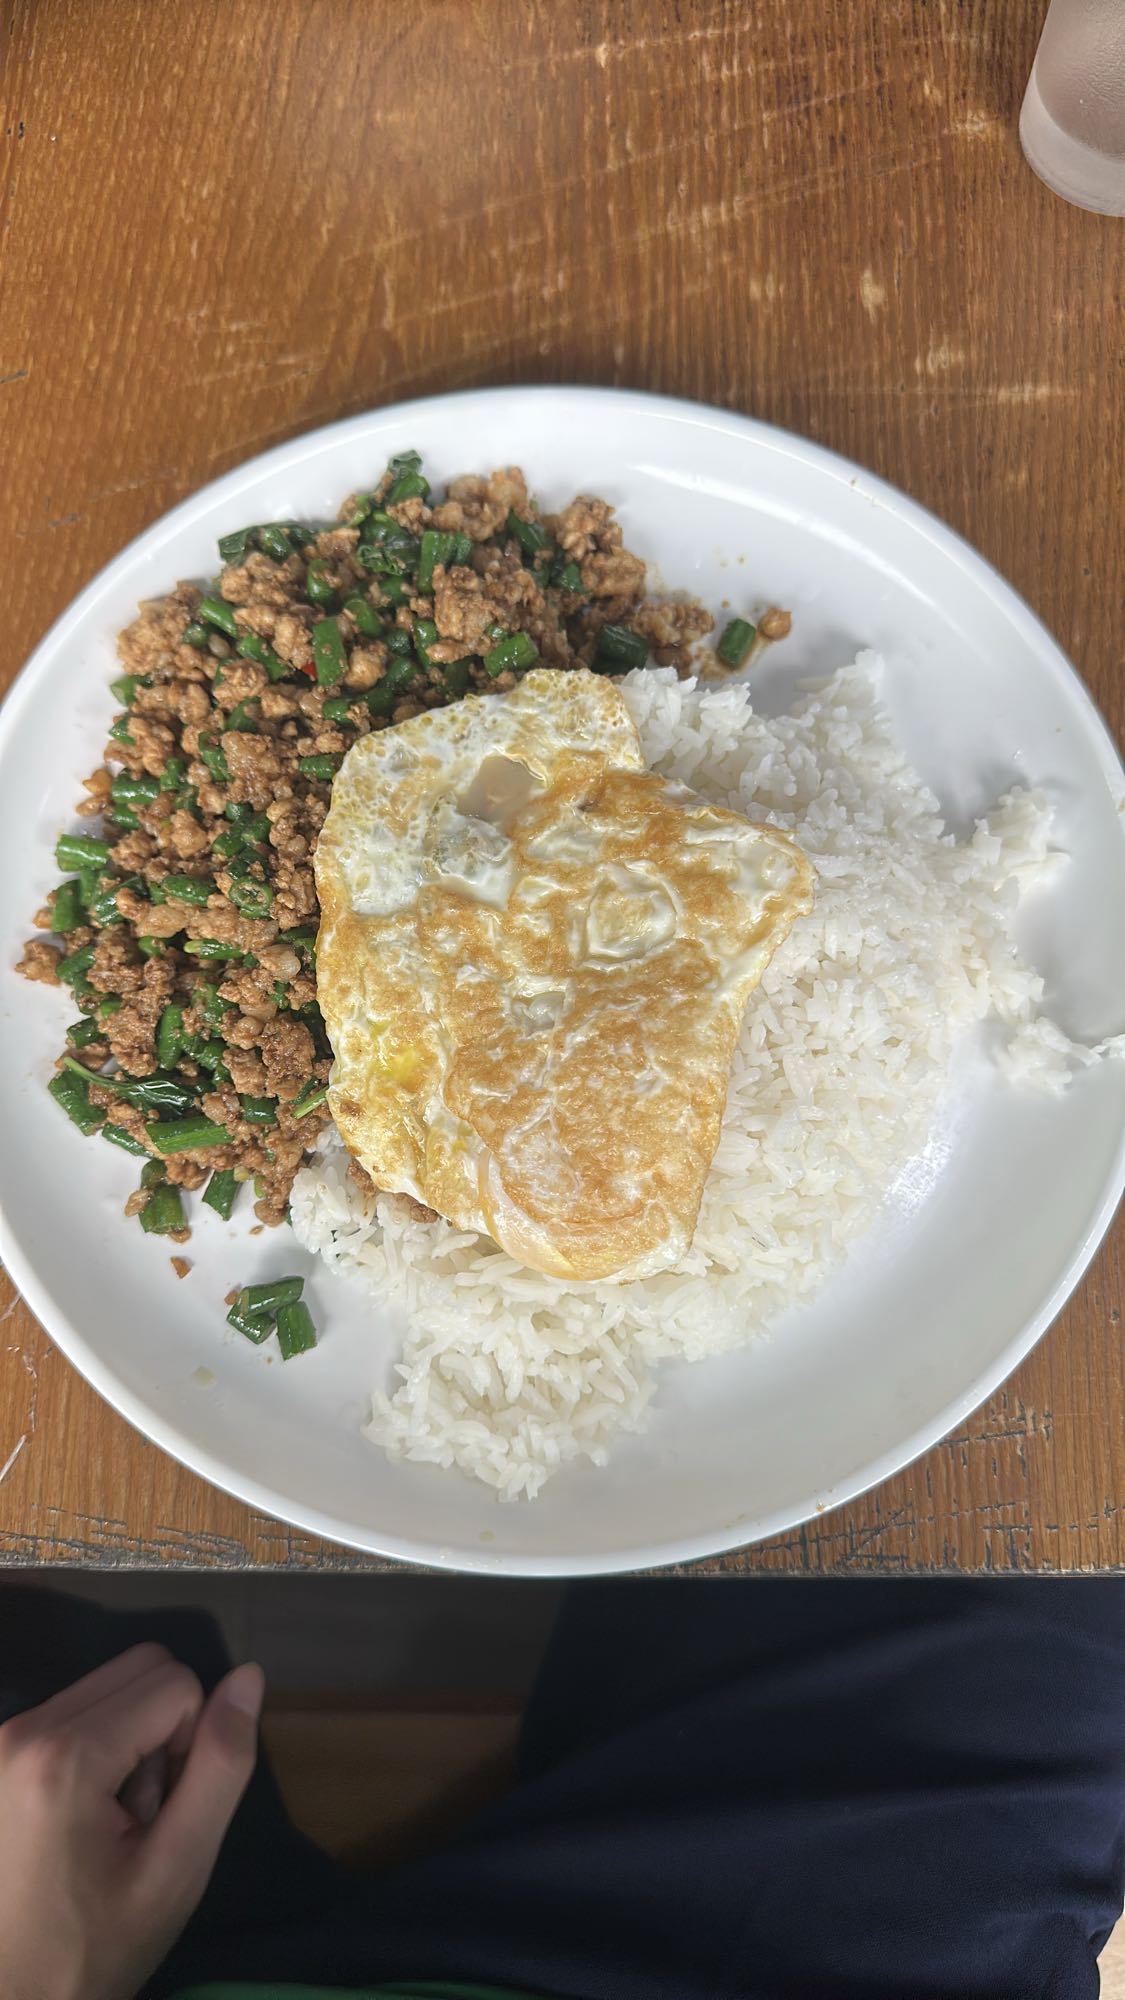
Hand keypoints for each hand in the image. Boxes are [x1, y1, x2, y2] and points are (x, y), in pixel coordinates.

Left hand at [0, 1641, 263, 1999]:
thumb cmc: (96, 1945)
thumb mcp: (178, 1867)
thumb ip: (220, 1765)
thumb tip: (249, 1676)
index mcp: (66, 1754)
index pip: (176, 1683)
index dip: (191, 1745)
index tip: (161, 1816)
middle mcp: (24, 1727)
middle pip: (142, 1667)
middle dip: (164, 1731)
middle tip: (141, 1815)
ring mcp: (2, 1738)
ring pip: (112, 1684)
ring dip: (133, 1739)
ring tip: (111, 1822)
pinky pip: (78, 1708)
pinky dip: (99, 1747)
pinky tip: (83, 1818)